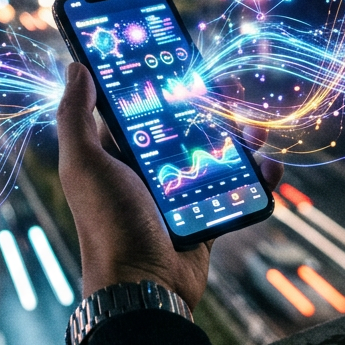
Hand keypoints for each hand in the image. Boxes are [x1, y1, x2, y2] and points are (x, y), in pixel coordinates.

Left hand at [56, 61, 282, 309]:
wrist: (145, 287)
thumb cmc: (108, 224)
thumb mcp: (85, 164)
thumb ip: (75, 116)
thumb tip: (75, 66)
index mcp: (115, 154)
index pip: (137, 108)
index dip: (155, 84)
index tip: (176, 58)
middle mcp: (147, 170)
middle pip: (183, 126)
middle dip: (207, 107)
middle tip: (228, 91)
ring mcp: (179, 192)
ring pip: (214, 152)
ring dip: (239, 137)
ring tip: (254, 129)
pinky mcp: (206, 214)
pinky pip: (236, 187)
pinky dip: (256, 175)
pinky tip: (268, 165)